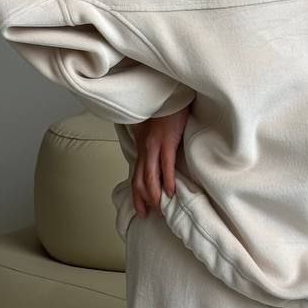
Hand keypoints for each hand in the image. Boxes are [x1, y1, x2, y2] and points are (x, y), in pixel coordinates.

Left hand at [130, 104, 191, 218]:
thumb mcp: (152, 125)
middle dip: (142, 200)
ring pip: (150, 176)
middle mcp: (145, 148)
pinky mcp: (167, 141)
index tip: (140, 208)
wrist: (168, 92)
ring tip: (159, 209)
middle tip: (146, 215)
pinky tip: (171, 193)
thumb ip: (151, 137)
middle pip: (139, 179)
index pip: (136, 174)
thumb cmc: (164, 107)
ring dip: (154, 195)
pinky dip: (168, 181)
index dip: (136, 194)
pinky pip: (166, 166)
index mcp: (142, 145)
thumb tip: (154, 149)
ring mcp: (155, 145)